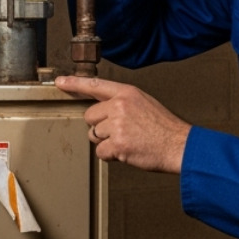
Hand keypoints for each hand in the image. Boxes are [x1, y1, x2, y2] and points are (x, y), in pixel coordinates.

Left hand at [54, 75, 191, 172]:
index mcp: (127, 93)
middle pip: (90, 117)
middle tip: (121, 132)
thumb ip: (122, 103)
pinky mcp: (117, 144)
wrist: (178, 145)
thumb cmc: (164, 128)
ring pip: (94, 135)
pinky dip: (111, 155)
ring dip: (107, 142)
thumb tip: (103, 111)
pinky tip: (128, 151)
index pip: (95, 85)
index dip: (74, 84)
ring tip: (129, 141)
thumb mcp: (145, 103)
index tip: (60, 82)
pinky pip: (101, 152)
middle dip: (100, 127)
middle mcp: (120, 106)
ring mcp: (117, 125)